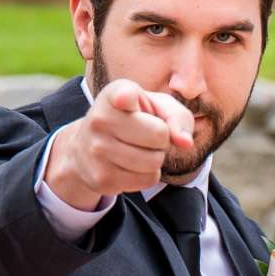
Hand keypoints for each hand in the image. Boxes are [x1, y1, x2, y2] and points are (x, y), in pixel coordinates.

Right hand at [45, 78, 196, 203]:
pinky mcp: (101, 178)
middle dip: (162, 138)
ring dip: (155, 158)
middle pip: (158, 135)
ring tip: (138, 149)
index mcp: (113, 95)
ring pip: (154, 162)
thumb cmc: (133, 120)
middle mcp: (99, 119)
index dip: (126, 98)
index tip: (123, 99)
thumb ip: (177, 117)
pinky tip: (130, 165)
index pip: (124, 96)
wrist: (88, 147)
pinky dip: (147, 175)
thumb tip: (186, 143)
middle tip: (146, 135)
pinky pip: (147, 180)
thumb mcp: (157, 107)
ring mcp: (97, 150)